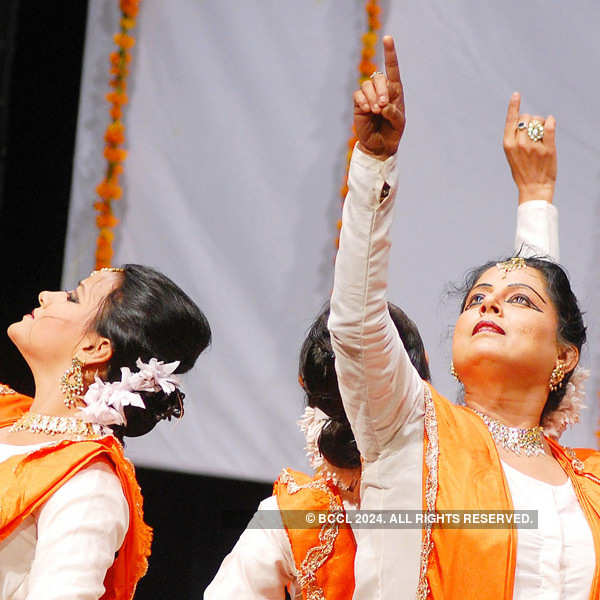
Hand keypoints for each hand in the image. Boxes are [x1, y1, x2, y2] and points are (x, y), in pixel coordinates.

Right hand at [354, 36, 405, 159]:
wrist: (380, 146)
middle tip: (382, 105)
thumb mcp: (398, 123)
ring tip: (375, 111)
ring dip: (372, 97)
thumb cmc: (392, 132)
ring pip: (367, 85)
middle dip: (381, 90)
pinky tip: (367, 110)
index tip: (387, 38)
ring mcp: (369, 96)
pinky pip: (358, 95)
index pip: (392, 68)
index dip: (389, 53)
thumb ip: (393, 113)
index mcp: (395, 91)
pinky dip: (363, 101)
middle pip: (378, 77)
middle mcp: (381, 90)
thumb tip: (383, 105)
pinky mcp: (359, 104)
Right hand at [503, 92, 556, 203]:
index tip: (516, 94)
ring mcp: (533, 146)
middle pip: (526, 118)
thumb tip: (527, 119)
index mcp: (508, 145)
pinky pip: (550, 128)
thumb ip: (515, 139)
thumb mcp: (512, 155)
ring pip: (538, 122)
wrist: (533, 188)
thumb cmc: (523, 171)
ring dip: (541, 124)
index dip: (513, 106)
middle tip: (535, 130)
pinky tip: (551, 121)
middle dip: (532, 120)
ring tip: (542, 135)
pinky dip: (551, 122)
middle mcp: (519, 144)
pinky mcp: (547, 149)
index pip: (511, 121)